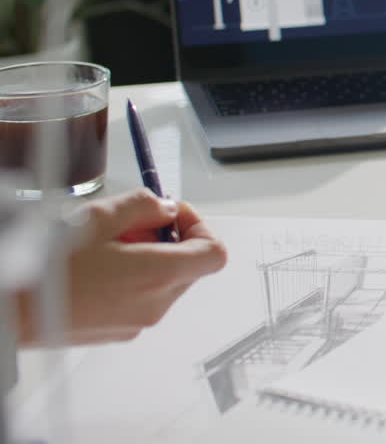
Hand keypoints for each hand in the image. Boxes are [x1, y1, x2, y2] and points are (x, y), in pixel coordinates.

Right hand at [15, 188, 227, 345]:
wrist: (11, 311)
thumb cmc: (47, 268)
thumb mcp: (98, 217)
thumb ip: (143, 206)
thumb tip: (165, 208)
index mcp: (158, 275)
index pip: (214, 253)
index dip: (199, 227)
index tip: (174, 214)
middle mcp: (154, 304)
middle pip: (190, 267)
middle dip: (169, 239)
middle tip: (133, 224)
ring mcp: (137, 323)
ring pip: (165, 283)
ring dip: (149, 258)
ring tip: (107, 244)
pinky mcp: (117, 332)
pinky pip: (141, 299)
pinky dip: (132, 279)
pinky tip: (97, 266)